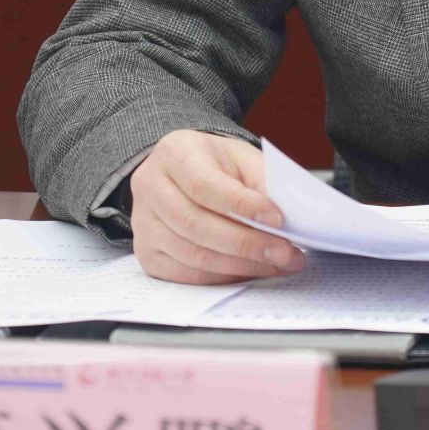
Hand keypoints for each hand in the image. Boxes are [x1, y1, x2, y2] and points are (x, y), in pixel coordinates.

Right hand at [128, 130, 304, 284]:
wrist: (185, 174)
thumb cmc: (217, 164)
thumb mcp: (242, 157)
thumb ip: (262, 181)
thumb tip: (284, 219)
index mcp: (174, 153)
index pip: (204, 185)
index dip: (241, 205)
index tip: (277, 219)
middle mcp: (150, 187)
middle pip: (196, 224)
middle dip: (246, 243)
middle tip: (285, 253)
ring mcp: (143, 223)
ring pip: (192, 254)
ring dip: (240, 265)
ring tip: (278, 264)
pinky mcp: (148, 253)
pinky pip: (186, 274)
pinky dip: (223, 277)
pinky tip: (251, 271)